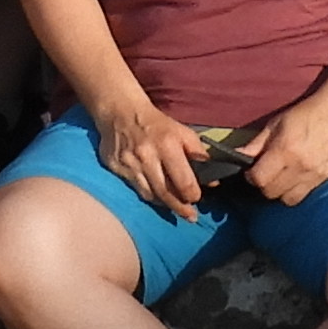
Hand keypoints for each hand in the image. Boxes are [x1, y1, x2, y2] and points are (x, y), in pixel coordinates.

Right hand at [93, 98, 211, 215]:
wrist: (120, 112)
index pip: (183, 181)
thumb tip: (212, 180)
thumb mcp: (182, 131)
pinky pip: (135, 189)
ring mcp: (129, 164)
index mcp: (166, 144)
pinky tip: (157, 197)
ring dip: (164, 204)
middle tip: (190, 217)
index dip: (192, 194)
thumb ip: (198, 153)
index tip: (196, 198)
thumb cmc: (156, 123)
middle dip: (180, 208)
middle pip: (165, 192)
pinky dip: (149, 195)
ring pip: (149, 195)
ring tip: (175, 209)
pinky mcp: (116, 168)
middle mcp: (146, 156)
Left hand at [233, 100, 327, 204]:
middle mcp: (300, 166)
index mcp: (285, 150)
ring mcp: (314, 175)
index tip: (251, 171)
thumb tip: (238, 156)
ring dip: (280, 191)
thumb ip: (257, 144)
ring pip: (288, 199)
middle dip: (264, 185)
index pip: (260, 179)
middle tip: (265, 173)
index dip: (251, 177)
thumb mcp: (276, 123)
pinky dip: (295, 190)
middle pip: (271, 193)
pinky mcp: (325, 178)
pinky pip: (304, 194)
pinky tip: (295, 177)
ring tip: (281, 177)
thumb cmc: (307, 113)